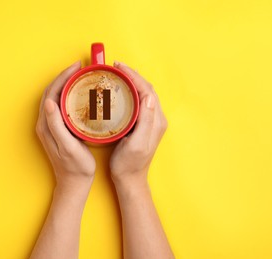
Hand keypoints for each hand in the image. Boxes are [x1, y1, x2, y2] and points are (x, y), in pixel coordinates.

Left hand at [36, 61, 95, 190]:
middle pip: (52, 92)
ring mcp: (50, 126)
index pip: (52, 93)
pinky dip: (68, 94)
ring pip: (55, 97)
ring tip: (79, 75)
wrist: (74, 182)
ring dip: (65, 84)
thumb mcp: (68, 147)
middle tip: (79, 67)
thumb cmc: (75, 167)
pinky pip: (60, 105)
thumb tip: (49, 103)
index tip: (76, 67)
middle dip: (64, 77)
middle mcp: (45, 123)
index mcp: (47, 125)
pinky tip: (78, 93)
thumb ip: (57, 125)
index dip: (63, 78)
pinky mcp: (57, 129)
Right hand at [110, 61, 167, 186]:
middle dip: (132, 75)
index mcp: (156, 121)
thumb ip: (146, 121)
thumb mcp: (137, 144)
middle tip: (115, 68)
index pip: (147, 90)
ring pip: (142, 94)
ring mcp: (150, 121)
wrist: (129, 179)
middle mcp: (156, 119)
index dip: (133, 76)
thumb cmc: (129, 164)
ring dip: (131, 82)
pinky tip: (119, 91)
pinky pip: (138, 102)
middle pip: (146, 89)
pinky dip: (129, 92)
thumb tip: (150, 96)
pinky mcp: (143, 125)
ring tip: (117, 75)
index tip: (119, 67)